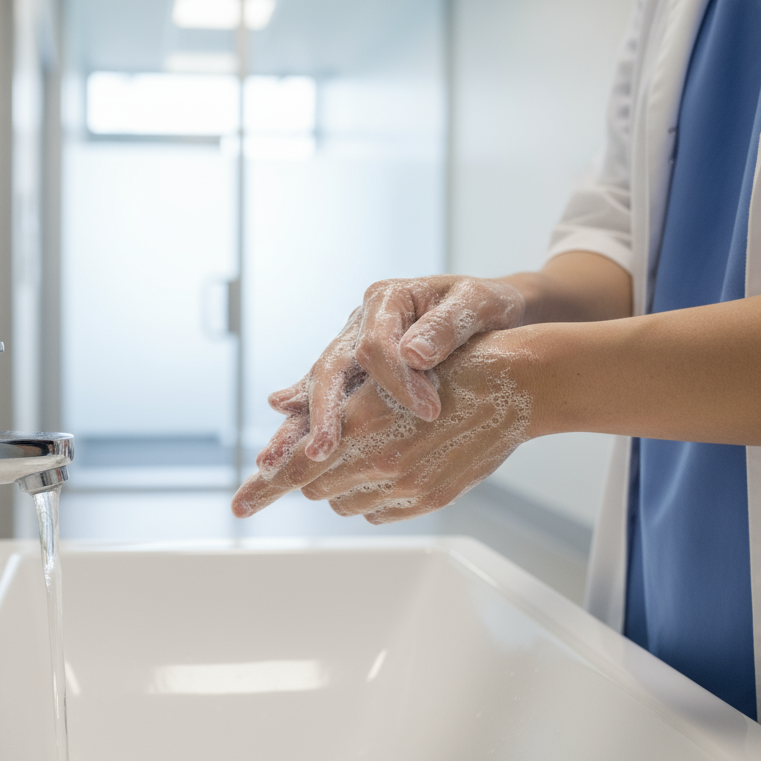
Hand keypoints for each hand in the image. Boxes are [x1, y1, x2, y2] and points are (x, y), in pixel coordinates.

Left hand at [234, 330, 534, 523]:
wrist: (515, 381)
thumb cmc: (445, 365)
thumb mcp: (379, 376)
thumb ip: (330, 403)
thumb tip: (282, 408)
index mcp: (359, 422)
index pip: (295, 467)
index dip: (263, 487)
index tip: (239, 504)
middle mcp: (379, 460)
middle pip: (314, 487)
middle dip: (306, 473)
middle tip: (314, 454)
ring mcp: (406, 485)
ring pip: (342, 502)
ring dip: (338, 484)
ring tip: (359, 453)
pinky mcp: (430, 498)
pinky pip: (377, 511)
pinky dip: (369, 495)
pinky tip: (384, 468)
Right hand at [265, 276, 525, 462]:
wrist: (488, 311)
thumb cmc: (485, 305)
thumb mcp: (477, 303)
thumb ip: (446, 325)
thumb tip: (412, 354)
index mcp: (388, 299)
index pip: (376, 344)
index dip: (397, 381)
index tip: (428, 410)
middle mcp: (360, 322)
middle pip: (331, 366)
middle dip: (325, 411)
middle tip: (325, 450)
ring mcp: (353, 348)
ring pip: (318, 386)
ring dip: (297, 425)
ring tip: (272, 462)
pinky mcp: (357, 374)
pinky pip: (326, 400)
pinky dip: (302, 424)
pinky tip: (280, 451)